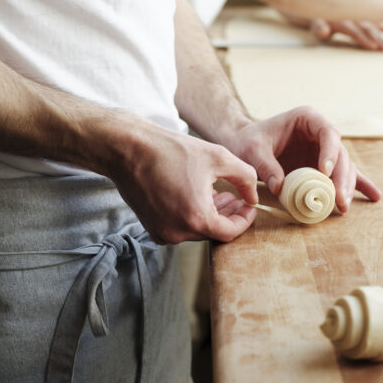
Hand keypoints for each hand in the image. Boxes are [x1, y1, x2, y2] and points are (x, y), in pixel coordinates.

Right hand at [93, 112, 258, 244]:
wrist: (129, 149)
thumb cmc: (172, 150)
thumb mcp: (219, 157)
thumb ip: (245, 178)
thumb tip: (253, 197)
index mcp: (197, 219)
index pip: (231, 232)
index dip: (244, 218)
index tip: (249, 205)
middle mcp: (178, 233)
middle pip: (213, 232)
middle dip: (228, 215)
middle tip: (236, 197)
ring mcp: (162, 232)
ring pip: (196, 229)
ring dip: (211, 214)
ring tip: (219, 193)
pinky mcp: (151, 227)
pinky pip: (179, 227)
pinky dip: (191, 215)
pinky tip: (197, 195)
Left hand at [224, 105, 381, 213]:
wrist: (245, 145)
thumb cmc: (248, 142)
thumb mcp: (251, 150)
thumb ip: (264, 165)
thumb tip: (280, 187)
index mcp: (307, 119)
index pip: (328, 132)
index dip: (330, 152)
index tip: (324, 173)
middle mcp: (320, 133)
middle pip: (340, 154)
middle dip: (341, 178)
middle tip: (339, 201)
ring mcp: (324, 150)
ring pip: (344, 166)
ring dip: (346, 187)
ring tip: (343, 208)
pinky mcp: (323, 165)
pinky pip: (344, 175)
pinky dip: (358, 185)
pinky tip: (375, 196)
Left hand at [309, 18, 382, 50]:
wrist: (320, 3)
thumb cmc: (318, 19)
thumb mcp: (315, 24)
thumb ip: (319, 28)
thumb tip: (324, 31)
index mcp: (342, 19)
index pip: (355, 30)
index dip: (363, 38)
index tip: (373, 47)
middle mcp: (354, 17)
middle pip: (367, 29)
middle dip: (377, 39)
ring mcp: (360, 16)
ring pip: (374, 26)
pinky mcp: (365, 17)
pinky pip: (378, 22)